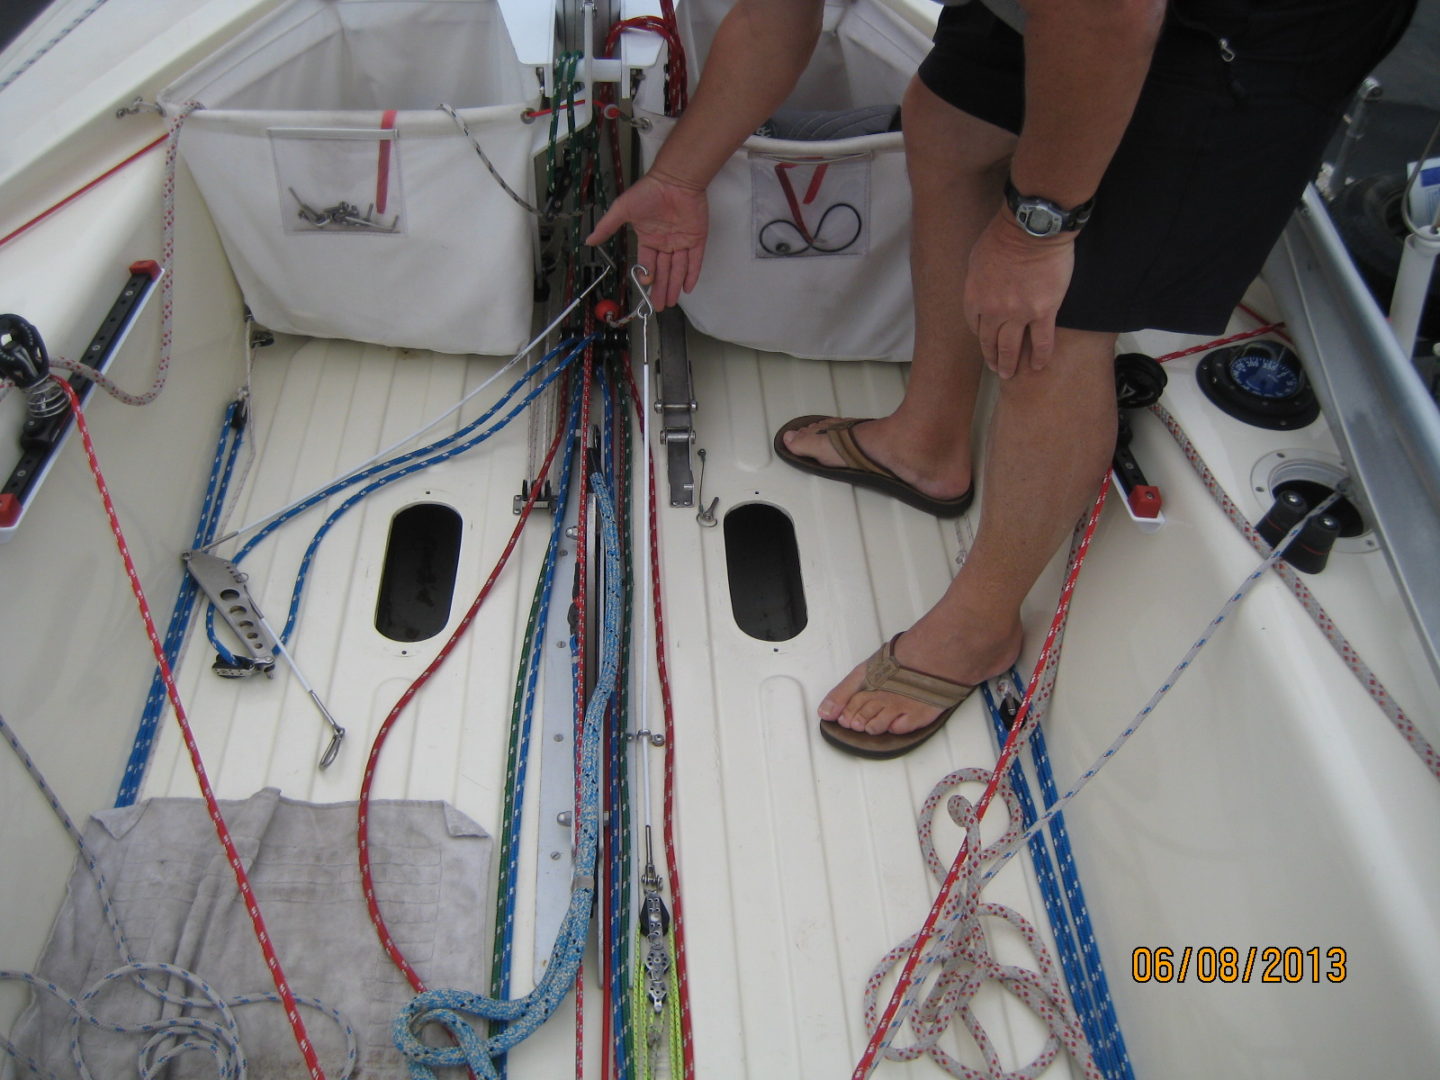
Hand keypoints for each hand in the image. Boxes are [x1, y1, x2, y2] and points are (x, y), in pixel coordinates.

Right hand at [587, 171, 708, 310]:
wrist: (674, 180)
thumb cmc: (648, 192)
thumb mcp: (622, 210)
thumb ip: (607, 227)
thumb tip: (588, 240)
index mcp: (648, 238)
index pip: (647, 263)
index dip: (646, 276)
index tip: (646, 287)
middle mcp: (665, 242)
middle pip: (663, 271)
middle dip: (660, 289)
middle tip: (658, 306)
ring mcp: (681, 241)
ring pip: (678, 269)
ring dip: (674, 286)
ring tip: (670, 302)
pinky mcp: (697, 238)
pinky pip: (695, 260)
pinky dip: (692, 274)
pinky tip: (687, 288)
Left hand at [963, 213, 1075, 377]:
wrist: (1032, 229)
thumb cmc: (1003, 236)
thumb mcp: (976, 258)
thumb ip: (977, 280)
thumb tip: (982, 289)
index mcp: (974, 297)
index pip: (974, 324)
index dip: (981, 334)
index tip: (986, 338)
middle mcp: (993, 311)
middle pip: (990, 341)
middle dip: (991, 357)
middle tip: (995, 368)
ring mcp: (1018, 314)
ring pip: (1011, 347)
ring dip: (1009, 364)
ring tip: (1009, 375)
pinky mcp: (1043, 312)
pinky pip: (1042, 342)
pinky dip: (1040, 357)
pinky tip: (1038, 367)